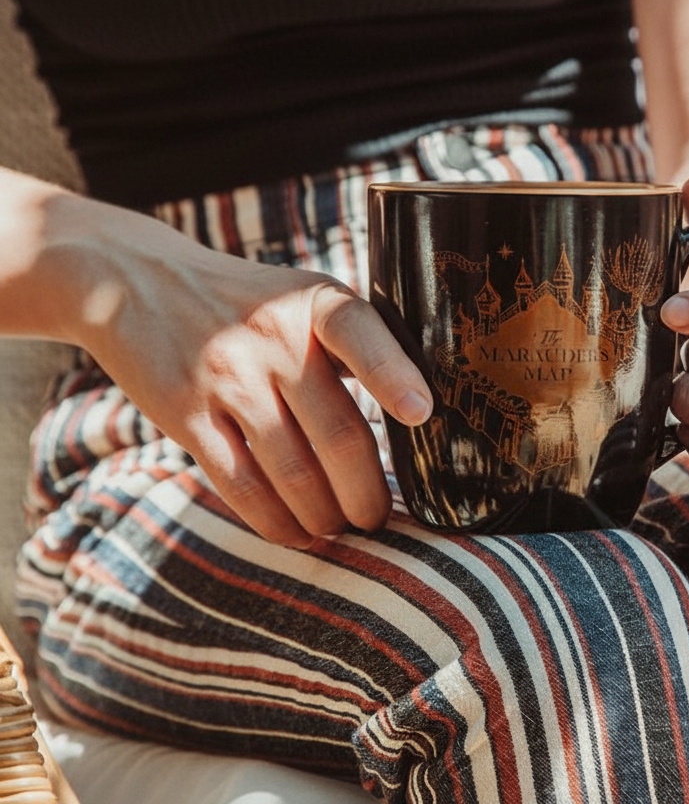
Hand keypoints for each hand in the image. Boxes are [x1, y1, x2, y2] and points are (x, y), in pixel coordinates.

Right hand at [65, 204, 431, 546]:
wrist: (138, 283)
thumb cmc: (248, 302)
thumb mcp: (303, 296)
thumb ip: (353, 342)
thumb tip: (417, 412)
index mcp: (315, 302)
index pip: (360, 333)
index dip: (393, 375)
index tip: (421, 413)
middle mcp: (274, 339)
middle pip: (337, 432)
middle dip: (366, 492)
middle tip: (378, 518)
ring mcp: (228, 378)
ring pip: (293, 472)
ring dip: (325, 516)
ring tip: (340, 529)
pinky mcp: (187, 415)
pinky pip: (241, 486)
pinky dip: (276, 522)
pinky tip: (297, 533)